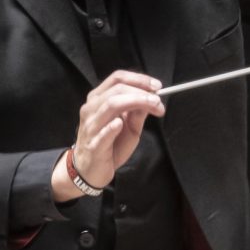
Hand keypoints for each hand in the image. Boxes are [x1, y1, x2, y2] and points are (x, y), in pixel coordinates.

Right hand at [59, 70, 164, 199]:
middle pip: (117, 90)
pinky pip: (102, 133)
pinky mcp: (93, 145)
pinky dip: (112, 127)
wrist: (92, 170)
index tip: (157, 87)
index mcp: (99, 99)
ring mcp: (91, 126)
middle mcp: (92, 108)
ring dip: (135, 101)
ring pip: (110, 104)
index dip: (139, 79)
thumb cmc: (111, 145)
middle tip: (159, 100)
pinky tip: (120, 124)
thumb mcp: (130, 127)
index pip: (117, 79)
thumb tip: (153, 98)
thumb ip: (138, 112)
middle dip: (141, 92)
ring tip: (153, 106)